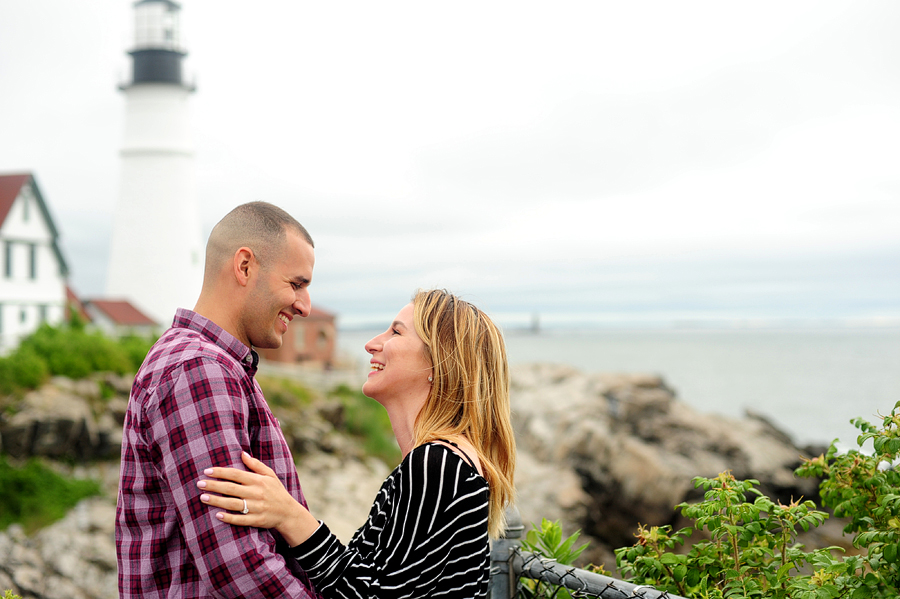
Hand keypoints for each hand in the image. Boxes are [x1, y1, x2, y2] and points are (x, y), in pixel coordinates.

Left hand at [197, 451, 317, 545]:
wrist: (288, 513)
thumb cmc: (277, 492)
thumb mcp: (270, 475)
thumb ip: (256, 465)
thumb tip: (242, 453)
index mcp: (258, 480)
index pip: (236, 474)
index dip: (220, 472)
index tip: (207, 471)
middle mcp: (256, 493)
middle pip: (231, 488)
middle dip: (214, 485)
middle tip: (199, 483)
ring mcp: (256, 507)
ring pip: (233, 504)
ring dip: (217, 501)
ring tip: (202, 498)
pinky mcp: (256, 520)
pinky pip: (240, 519)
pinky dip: (229, 518)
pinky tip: (217, 515)